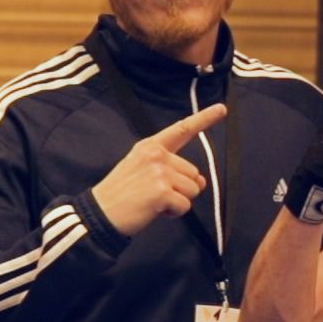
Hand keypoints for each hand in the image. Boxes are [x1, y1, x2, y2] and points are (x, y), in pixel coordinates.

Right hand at [92, 104, 220, 236]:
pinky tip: (154, 211)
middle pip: (193, 174)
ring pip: (192, 190)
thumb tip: (201, 182)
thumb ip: (172, 170)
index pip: (181, 130)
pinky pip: (184, 206)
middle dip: (180, 189)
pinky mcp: (161, 192)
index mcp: (150, 146)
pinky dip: (173, 213)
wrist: (100, 213)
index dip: (204, 119)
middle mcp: (156, 155)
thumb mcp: (142, 169)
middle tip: (154, 194)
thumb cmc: (122, 193)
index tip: (222, 108)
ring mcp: (159, 172)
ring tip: (153, 201)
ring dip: (177, 201)